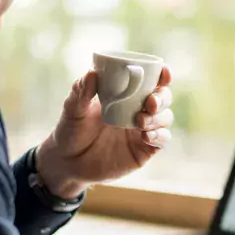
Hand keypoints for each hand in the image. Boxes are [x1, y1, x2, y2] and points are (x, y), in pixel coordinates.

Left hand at [36, 67, 173, 198]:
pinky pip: (162, 140)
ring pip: (165, 118)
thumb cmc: (71, 130)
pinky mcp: (144, 150)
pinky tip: (146, 136)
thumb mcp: (73, 108)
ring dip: (159, 117)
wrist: (68, 161)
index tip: (163, 72)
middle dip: (162, 97)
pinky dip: (159, 136)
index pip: (150, 81)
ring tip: (140, 121)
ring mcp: (142, 131)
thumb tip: (93, 72)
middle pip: (163, 98)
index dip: (162, 75)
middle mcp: (138, 110)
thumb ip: (82, 91)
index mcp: (125, 95)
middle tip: (150, 102)